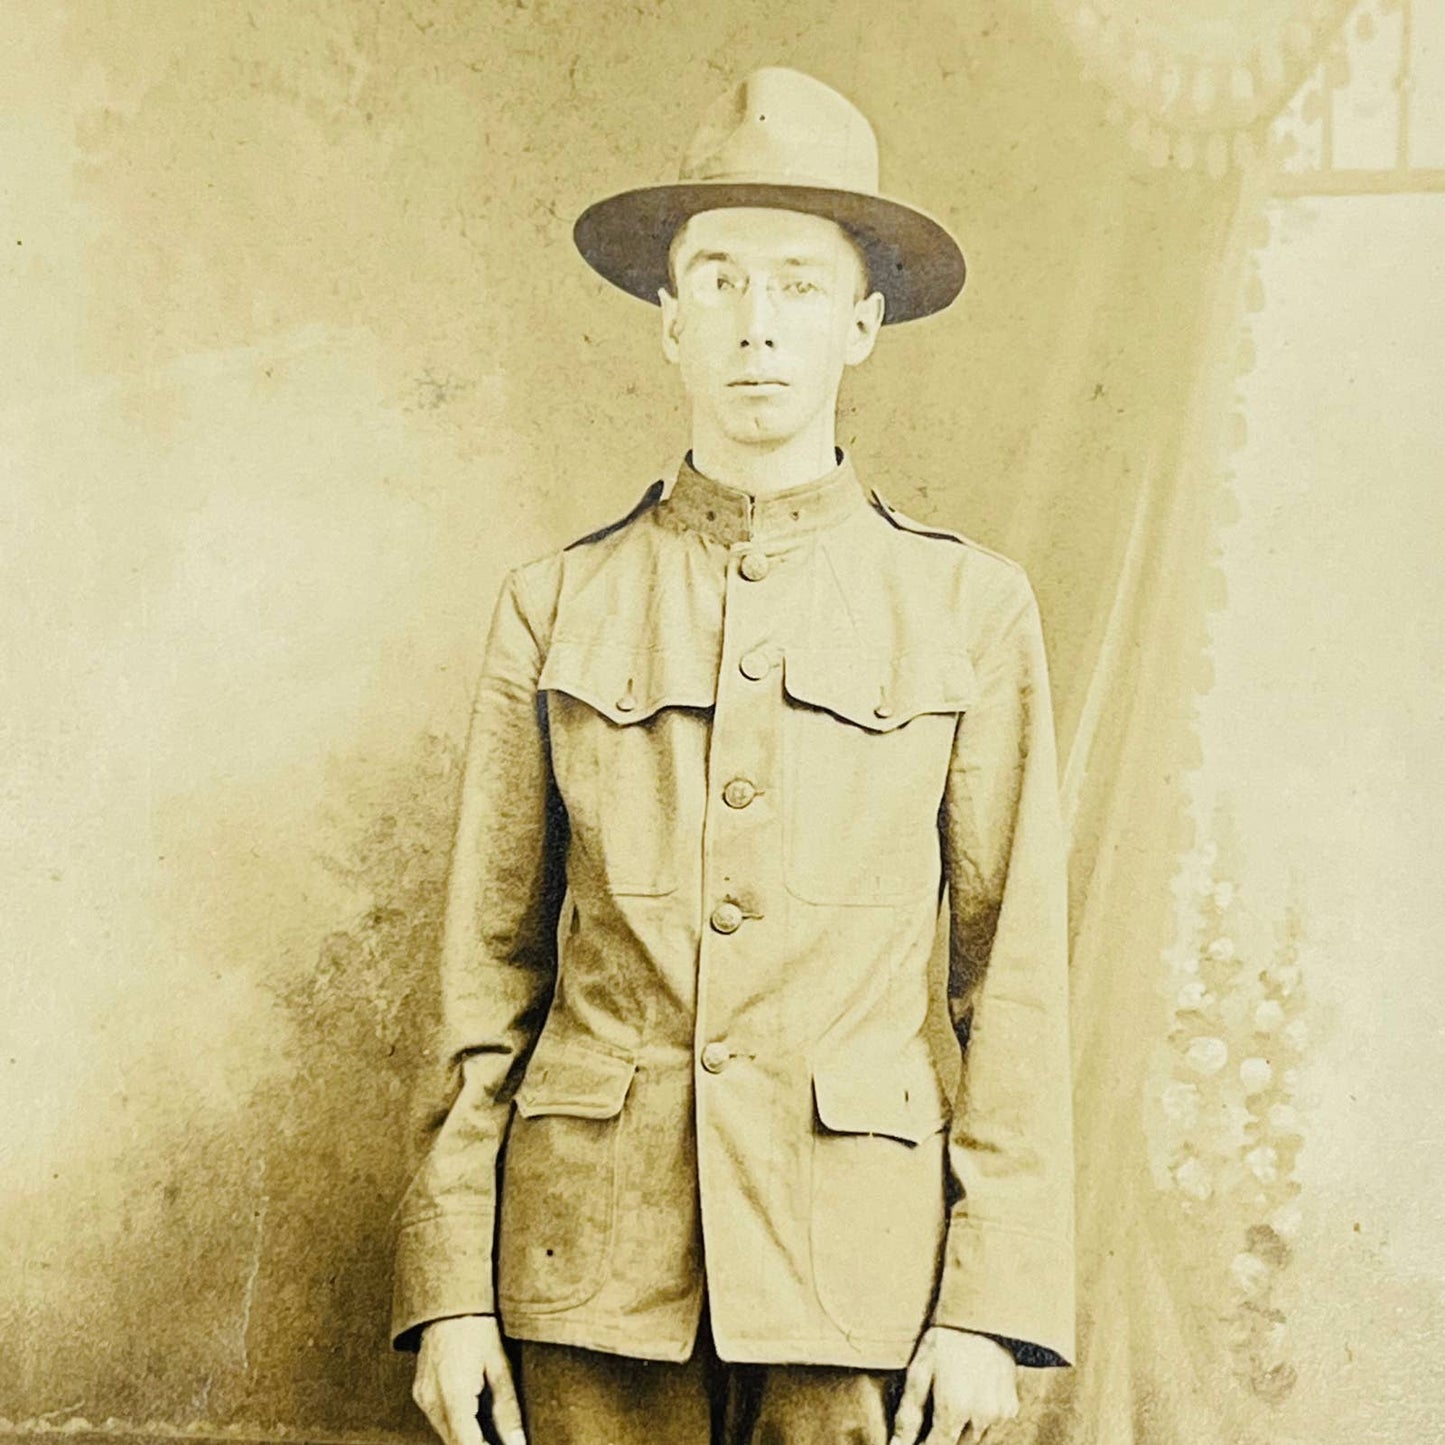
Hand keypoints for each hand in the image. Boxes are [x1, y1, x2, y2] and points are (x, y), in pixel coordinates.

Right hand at [412, 1315, 525, 1444]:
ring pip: (445, 1434)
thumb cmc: (478, 1327)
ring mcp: (422, 1397)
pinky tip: (474, 1414)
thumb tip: (517, 1444)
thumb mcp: (500, 1366)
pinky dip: (456, 1424)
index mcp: (454, 1395)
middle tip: (500, 1440)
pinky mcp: (419, 1393)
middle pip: (454, 1443)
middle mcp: (431, 1400)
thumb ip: (507, 1410)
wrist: (448, 1300)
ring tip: (491, 1432)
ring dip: (467, 1436)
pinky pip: (438, 1419)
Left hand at [889, 1327, 1019, 1444]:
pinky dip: (978, 1420)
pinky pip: (991, 1426)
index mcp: (955, 1410)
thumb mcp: (920, 1368)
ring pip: (975, 1439)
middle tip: (932, 1412)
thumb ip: (909, 1413)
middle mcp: (981, 1418)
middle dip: (942, 1437)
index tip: (916, 1438)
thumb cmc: (947, 1336)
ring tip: (949, 1399)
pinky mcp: (1011, 1406)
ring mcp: (999, 1414)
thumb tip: (896, 1444)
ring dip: (961, 1431)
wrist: (985, 1310)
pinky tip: (968, 1395)